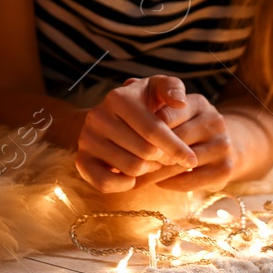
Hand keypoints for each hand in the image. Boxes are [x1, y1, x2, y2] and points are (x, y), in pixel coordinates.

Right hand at [74, 75, 198, 192]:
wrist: (111, 117)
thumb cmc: (142, 104)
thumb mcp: (157, 88)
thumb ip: (173, 88)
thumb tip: (180, 102)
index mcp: (118, 97)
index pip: (154, 129)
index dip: (177, 148)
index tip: (191, 160)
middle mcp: (98, 116)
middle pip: (145, 152)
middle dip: (162, 158)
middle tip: (167, 157)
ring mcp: (86, 139)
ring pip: (131, 168)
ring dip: (147, 170)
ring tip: (151, 161)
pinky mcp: (81, 160)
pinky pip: (106, 183)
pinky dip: (124, 184)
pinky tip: (132, 174)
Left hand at [134, 96, 241, 191]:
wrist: (225, 146)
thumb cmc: (187, 124)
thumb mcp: (175, 106)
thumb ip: (155, 95)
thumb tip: (129, 82)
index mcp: (199, 103)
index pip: (165, 117)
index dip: (144, 132)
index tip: (126, 142)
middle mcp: (214, 121)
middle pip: (173, 142)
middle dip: (148, 154)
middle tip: (126, 164)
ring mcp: (223, 145)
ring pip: (180, 163)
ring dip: (155, 173)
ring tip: (135, 178)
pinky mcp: (225, 169)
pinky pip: (190, 181)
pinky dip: (170, 184)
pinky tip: (158, 183)